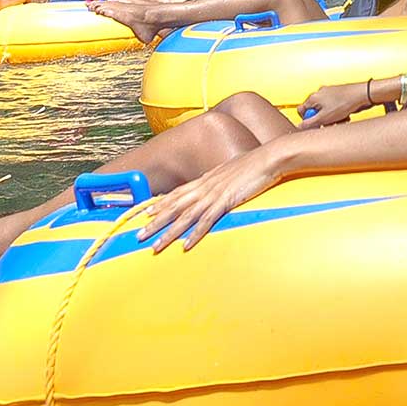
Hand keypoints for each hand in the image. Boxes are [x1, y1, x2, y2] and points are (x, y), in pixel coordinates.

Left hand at [137, 145, 278, 251]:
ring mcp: (214, 194)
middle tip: (138, 236)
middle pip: (173, 207)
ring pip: (185, 217)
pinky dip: (195, 234)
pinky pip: (207, 221)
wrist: (268, 158)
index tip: (143, 215)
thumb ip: (217, 179)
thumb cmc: (252, 164)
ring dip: (168, 233)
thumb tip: (210, 183)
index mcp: (204, 179)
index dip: (158, 205)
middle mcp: (204, 187)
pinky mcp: (226, 201)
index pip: (175, 194)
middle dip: (154, 223)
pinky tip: (185, 246)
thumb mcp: (229, 171)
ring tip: (155, 246)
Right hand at [299, 80, 373, 126]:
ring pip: (326, 112)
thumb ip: (310, 124)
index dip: (307, 120)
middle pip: (315, 112)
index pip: (301, 110)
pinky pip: (335, 109)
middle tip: (329, 124)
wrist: (363, 95)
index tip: (315, 125)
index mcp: (314, 97)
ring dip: (332, 119)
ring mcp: (330, 94)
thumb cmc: (346, 102)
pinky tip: (345, 115)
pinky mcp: (340, 96)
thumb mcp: (325, 118)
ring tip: (340, 119)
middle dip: (322, 121)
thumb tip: (300, 127)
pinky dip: (339, 114)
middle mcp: (321, 93)